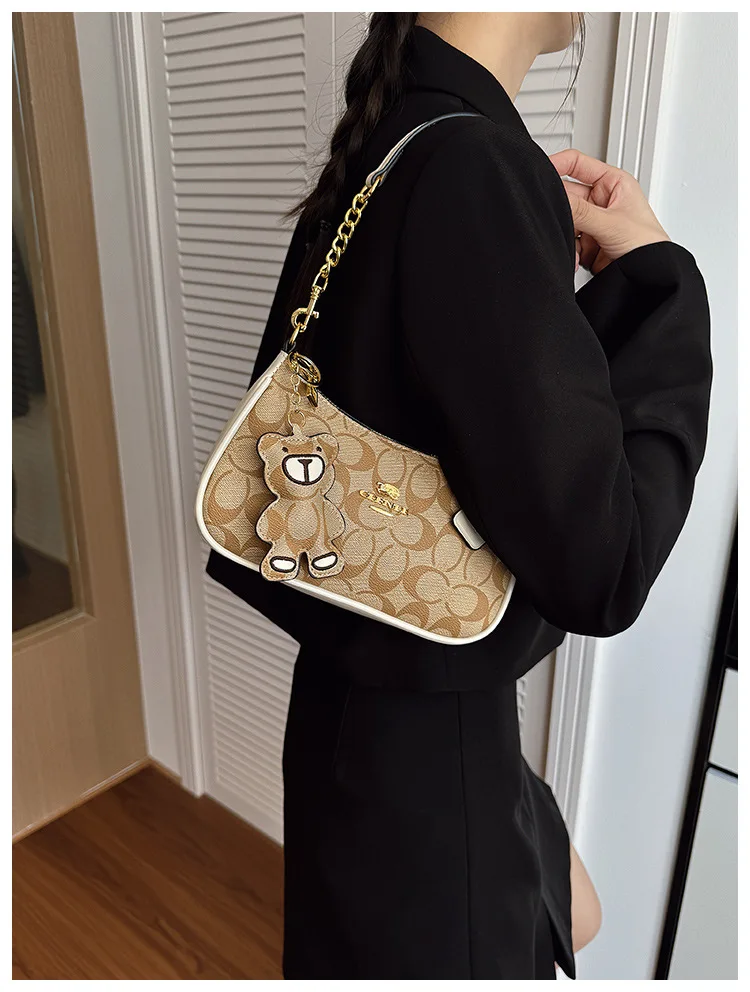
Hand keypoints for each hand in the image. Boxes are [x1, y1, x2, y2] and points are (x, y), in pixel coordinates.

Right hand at [549, 149, 669, 274]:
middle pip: (566, 195)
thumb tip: (554, 198)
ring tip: (573, 245)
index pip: (577, 164)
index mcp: (612, 183)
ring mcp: (592, 223)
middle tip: (556, 218)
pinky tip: (575, 258)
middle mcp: (600, 200)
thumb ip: (580, 211)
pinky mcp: (585, 244)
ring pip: (563, 221)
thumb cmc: (648, 247)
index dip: (556, 165)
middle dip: (560, 210)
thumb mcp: (611, 224)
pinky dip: (567, 250)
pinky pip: (566, 241)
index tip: (538, 173)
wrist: (650, 279)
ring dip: (562, 233)